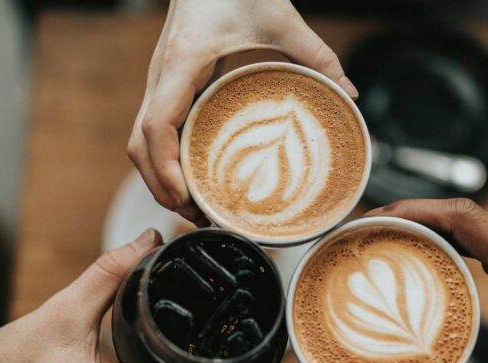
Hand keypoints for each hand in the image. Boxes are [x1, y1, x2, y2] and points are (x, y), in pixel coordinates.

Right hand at [127, 0, 357, 222]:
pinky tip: (191, 177)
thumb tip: (349, 94)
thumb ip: (317, 55)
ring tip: (194, 207)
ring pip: (139, 143)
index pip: (155, 127)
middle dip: (161, 187)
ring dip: (159, 178)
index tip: (186, 198)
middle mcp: (160, 76)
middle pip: (139, 147)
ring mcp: (158, 82)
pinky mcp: (166, 85)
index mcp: (182, 63)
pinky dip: (164, 160)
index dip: (165, 169)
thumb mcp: (280, 18)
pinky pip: (153, 131)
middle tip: (197, 217)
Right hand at [366, 199, 487, 362]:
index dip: (414, 211)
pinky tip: (417, 263)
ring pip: (469, 225)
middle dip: (407, 215)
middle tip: (363, 233)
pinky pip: (479, 244)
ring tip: (380, 242)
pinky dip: (445, 244)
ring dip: (425, 227)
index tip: (374, 219)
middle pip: (459, 214)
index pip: (464, 218)